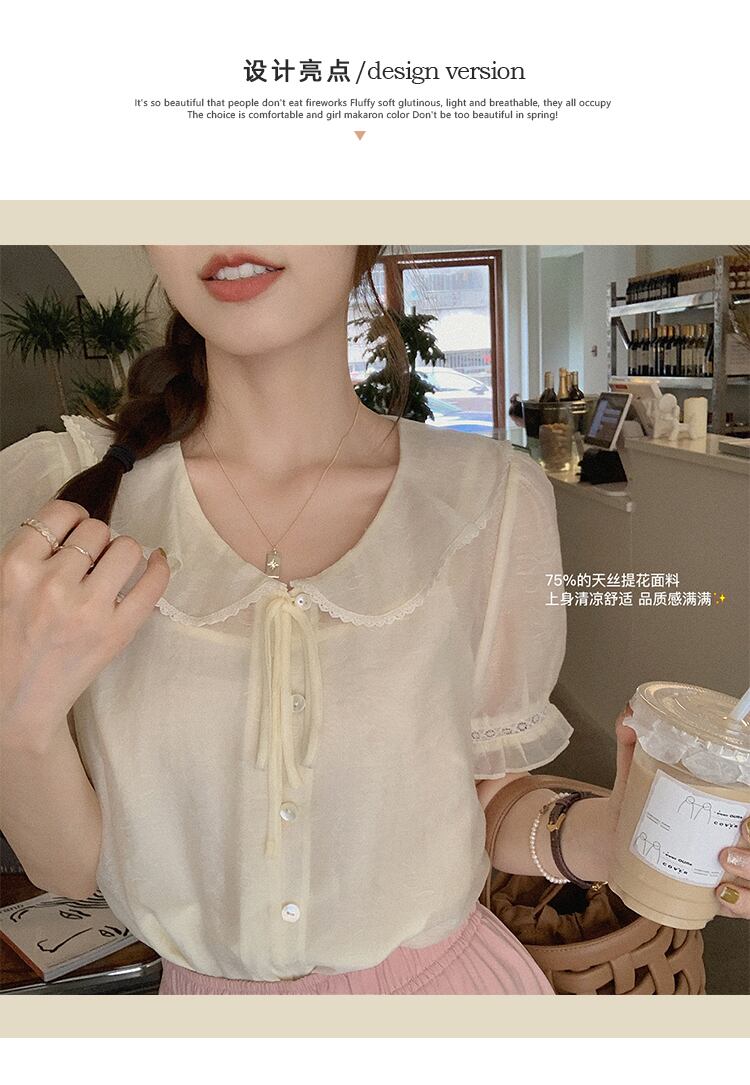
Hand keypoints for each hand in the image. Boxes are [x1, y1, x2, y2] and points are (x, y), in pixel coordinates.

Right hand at [1, 497, 169, 743]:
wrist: (13, 704)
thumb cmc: (6, 641)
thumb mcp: (1, 587)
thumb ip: (29, 555)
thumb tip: (75, 523)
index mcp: (14, 567)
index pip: (60, 513)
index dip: (72, 518)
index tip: (74, 531)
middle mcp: (51, 583)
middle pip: (97, 529)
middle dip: (96, 541)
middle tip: (89, 561)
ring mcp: (87, 609)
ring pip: (127, 548)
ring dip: (122, 554)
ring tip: (111, 570)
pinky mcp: (116, 633)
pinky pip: (152, 584)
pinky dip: (159, 568)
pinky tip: (156, 562)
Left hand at [606, 700, 749, 921]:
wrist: (614, 842)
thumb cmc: (639, 804)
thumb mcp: (637, 770)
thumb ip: (634, 741)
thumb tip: (631, 715)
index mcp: (731, 805)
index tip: (748, 815)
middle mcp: (740, 838)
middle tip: (738, 833)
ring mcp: (734, 869)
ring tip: (725, 858)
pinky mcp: (718, 894)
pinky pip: (743, 906)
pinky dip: (739, 903)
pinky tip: (721, 893)